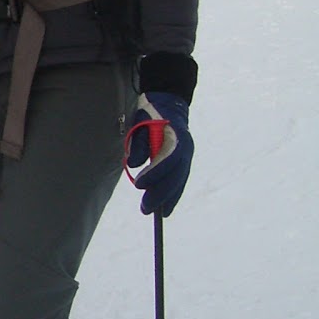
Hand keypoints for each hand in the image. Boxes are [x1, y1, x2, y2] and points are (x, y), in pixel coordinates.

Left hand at [126, 92, 192, 215]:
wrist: (169, 103)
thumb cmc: (150, 113)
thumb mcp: (139, 123)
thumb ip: (137, 144)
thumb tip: (131, 165)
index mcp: (175, 137)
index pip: (167, 159)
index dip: (155, 174)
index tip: (139, 185)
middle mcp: (186, 148)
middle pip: (175, 175)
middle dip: (161, 194)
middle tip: (145, 209)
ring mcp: (188, 155)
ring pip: (180, 180)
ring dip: (169, 198)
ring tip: (159, 214)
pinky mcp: (185, 160)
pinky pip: (180, 180)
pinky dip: (174, 193)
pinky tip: (167, 207)